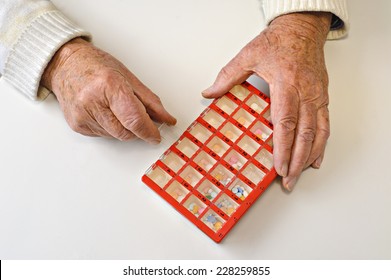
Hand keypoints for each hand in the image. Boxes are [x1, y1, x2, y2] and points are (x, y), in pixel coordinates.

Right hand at [41, 38, 175, 143]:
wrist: (64, 65)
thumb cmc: (94, 66)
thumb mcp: (128, 77)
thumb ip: (150, 101)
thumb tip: (166, 119)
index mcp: (109, 86)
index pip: (134, 120)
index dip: (149, 131)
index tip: (156, 135)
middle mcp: (93, 101)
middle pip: (126, 132)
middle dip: (137, 129)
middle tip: (139, 117)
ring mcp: (83, 115)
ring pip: (116, 136)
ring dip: (123, 128)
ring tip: (116, 107)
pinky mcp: (77, 125)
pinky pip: (103, 135)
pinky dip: (110, 128)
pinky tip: (104, 111)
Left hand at [202, 12, 331, 190]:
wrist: (302, 29)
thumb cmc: (278, 41)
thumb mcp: (248, 55)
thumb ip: (228, 76)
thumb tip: (209, 93)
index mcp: (286, 84)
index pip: (285, 123)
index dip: (283, 148)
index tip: (278, 166)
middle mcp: (305, 93)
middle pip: (304, 134)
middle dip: (296, 161)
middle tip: (288, 180)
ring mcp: (317, 96)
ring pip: (318, 133)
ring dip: (309, 157)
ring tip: (299, 174)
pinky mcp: (322, 97)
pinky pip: (326, 125)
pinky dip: (322, 144)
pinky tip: (316, 158)